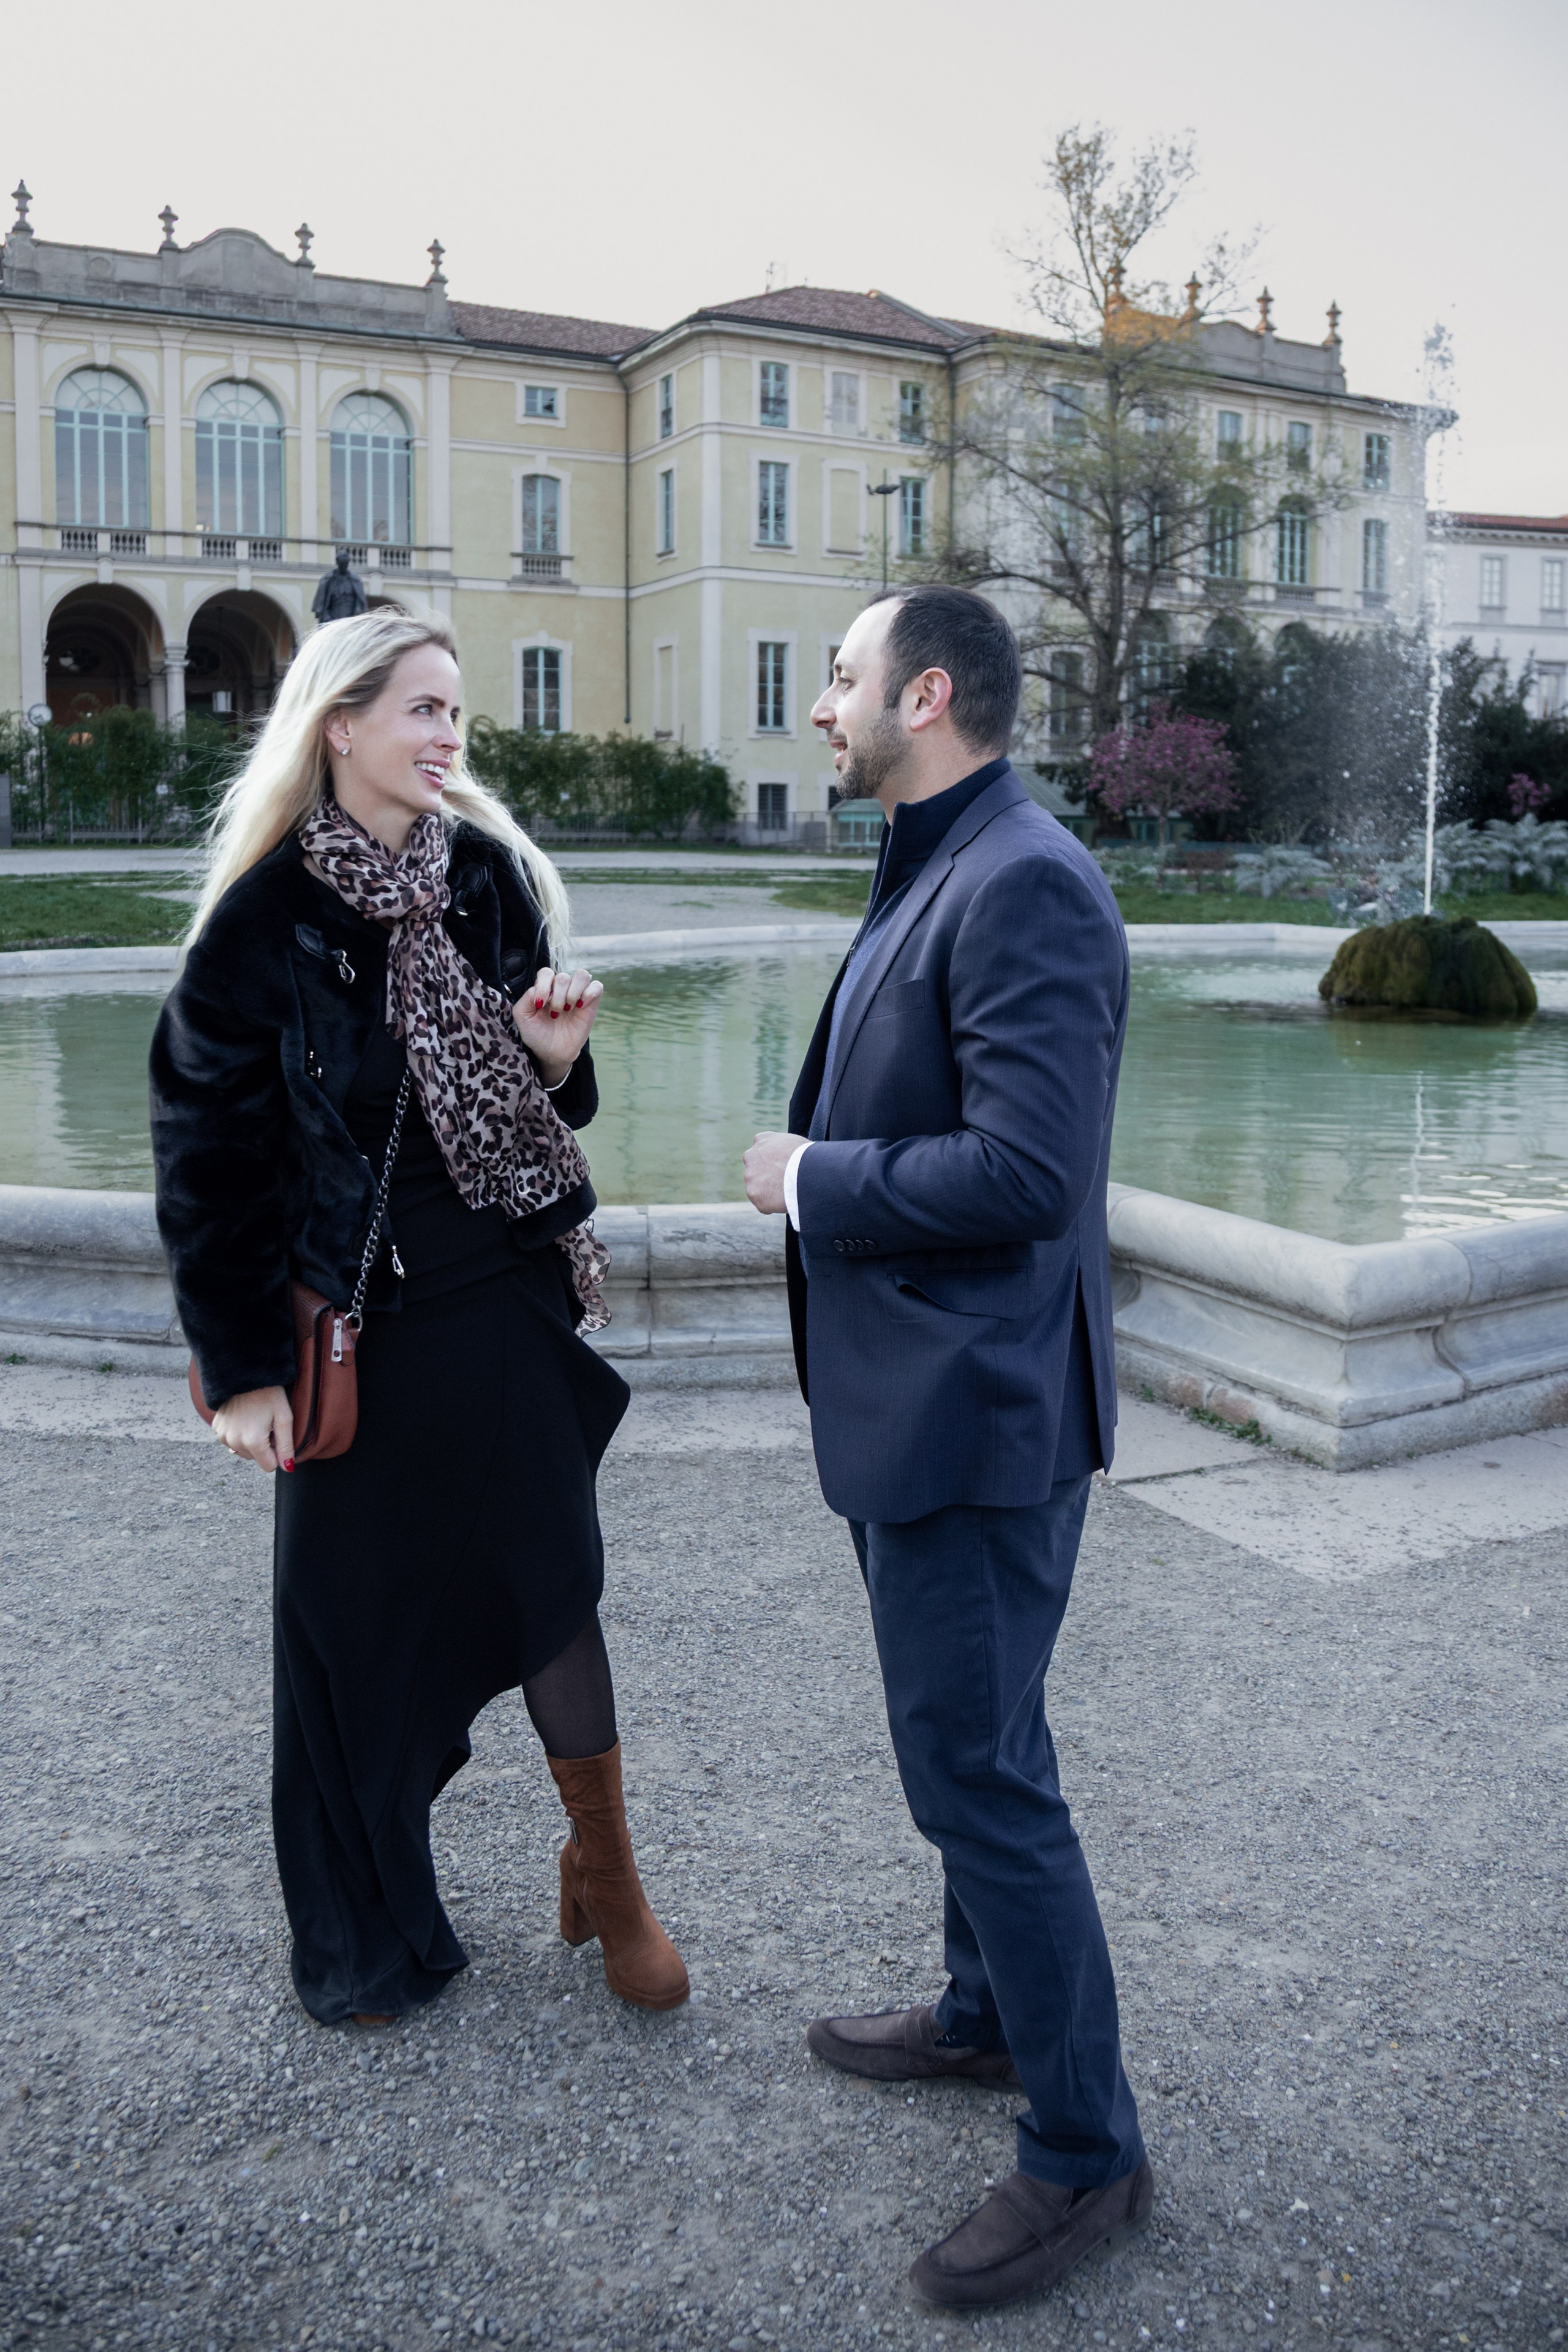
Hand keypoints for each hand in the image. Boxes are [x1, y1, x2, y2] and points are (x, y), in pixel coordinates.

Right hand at [211, 1384, 296, 1472]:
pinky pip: (232, 1441)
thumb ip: (286, 1446)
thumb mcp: (284, 1418)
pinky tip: (244, 1418)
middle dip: (264, 1446)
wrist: (244, 1374)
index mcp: (253, 1441)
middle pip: (256, 1458)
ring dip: (251, 1441)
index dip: (277, 1452)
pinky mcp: (217, 1429)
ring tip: (255, 1419)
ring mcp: (222, 1436)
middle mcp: (234, 1442)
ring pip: (243, 1451)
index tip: (277, 1435)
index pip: (269, 1466)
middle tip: (266, 1423)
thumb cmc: (269, 1394)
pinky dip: (239, 1434)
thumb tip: (287, 1468)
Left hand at [512, 967, 603, 1087]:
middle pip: (563, 976)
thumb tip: (539, 989)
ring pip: (582, 975)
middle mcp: (561, 988)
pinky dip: (589, 993)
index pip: (546, 973)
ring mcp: (577, 994)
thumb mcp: (523, 1017)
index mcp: (545, 988)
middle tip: (555, 1014)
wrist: (552, 1053)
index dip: (543, 985)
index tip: (540, 1005)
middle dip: (557, 997)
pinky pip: (596, 986)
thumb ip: (526, 999)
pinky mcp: (591, 1003)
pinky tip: (580, 1006)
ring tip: (568, 1008)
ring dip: (573, 992)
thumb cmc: (537, 1034)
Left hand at [744, 1130, 806, 1215]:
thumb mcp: (793, 1142)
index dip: (772, 1163)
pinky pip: (762, 1204)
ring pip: (757, 1188)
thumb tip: (787, 1156)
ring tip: (788, 1192)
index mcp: (761, 1140)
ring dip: (769, 1192)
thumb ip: (782, 1147)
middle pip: (755, 1171)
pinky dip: (772, 1206)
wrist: (806, 1171)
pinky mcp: (753, 1194)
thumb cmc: (807, 1155)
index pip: (760, 1153)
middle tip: (783, 1183)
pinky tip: (785, 1201)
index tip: (781, 1169)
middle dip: (766, 1178)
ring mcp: (750, 1176)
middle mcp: (751, 1156)